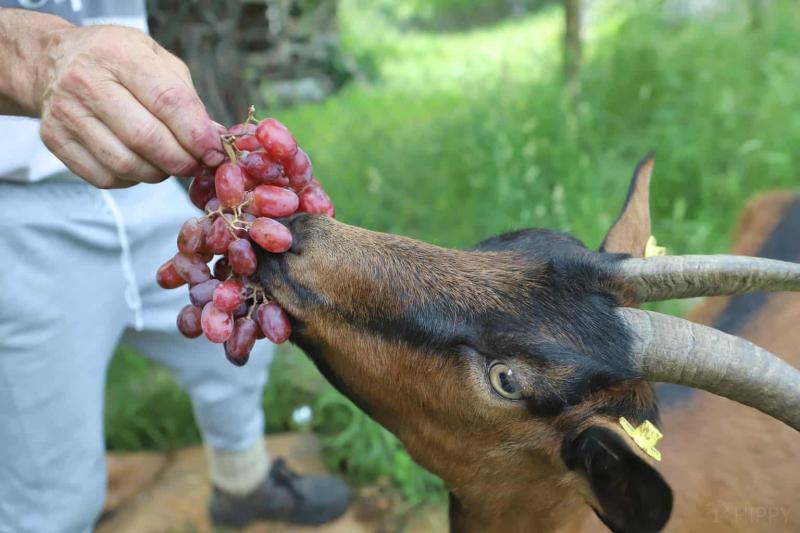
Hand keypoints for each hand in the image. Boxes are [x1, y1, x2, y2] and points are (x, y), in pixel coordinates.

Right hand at [33, 25, 224, 187]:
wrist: (53, 61)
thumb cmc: (117, 61)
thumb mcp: (156, 60)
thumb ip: (187, 98)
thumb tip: (214, 138)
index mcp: (119, 54)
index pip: (168, 101)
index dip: (197, 134)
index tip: (215, 152)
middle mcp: (86, 81)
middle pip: (146, 138)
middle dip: (181, 161)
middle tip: (197, 165)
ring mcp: (67, 113)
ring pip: (125, 164)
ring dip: (158, 173)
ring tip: (169, 164)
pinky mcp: (55, 140)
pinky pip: (104, 177)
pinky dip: (132, 179)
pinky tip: (139, 165)